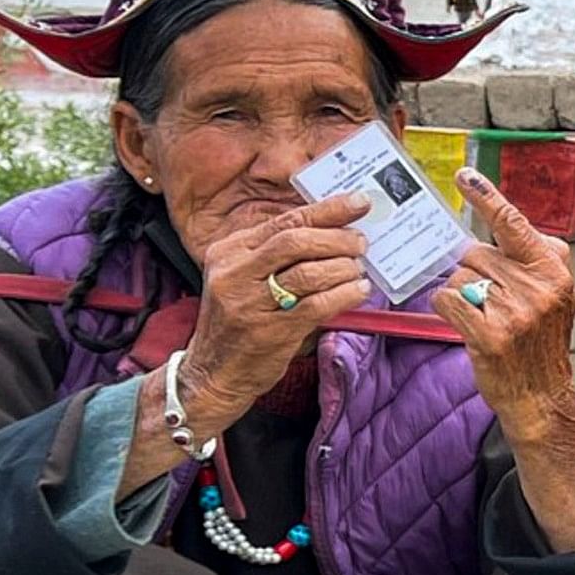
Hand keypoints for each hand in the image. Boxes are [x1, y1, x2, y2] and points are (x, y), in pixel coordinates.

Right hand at [177, 193, 377, 433]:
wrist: (213, 372)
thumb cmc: (240, 321)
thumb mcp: (244, 278)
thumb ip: (278, 255)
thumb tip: (335, 231)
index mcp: (229, 251)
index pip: (285, 221)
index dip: (327, 210)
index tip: (358, 203)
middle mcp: (234, 272)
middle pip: (296, 241)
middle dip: (337, 239)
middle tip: (361, 243)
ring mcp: (249, 302)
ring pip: (309, 272)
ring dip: (344, 268)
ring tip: (359, 270)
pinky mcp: (269, 330)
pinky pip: (317, 305)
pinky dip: (345, 295)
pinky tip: (358, 291)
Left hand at [431, 171, 574, 429]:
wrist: (541, 396)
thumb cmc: (540, 341)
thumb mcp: (554, 294)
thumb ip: (531, 260)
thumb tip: (493, 228)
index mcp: (553, 270)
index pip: (514, 224)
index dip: (487, 197)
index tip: (464, 176)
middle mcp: (537, 287)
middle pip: (476, 252)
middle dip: (472, 269)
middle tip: (487, 295)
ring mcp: (515, 312)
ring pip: (459, 276)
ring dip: (460, 292)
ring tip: (482, 314)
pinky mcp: (490, 334)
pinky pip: (448, 299)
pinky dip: (447, 306)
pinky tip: (464, 321)